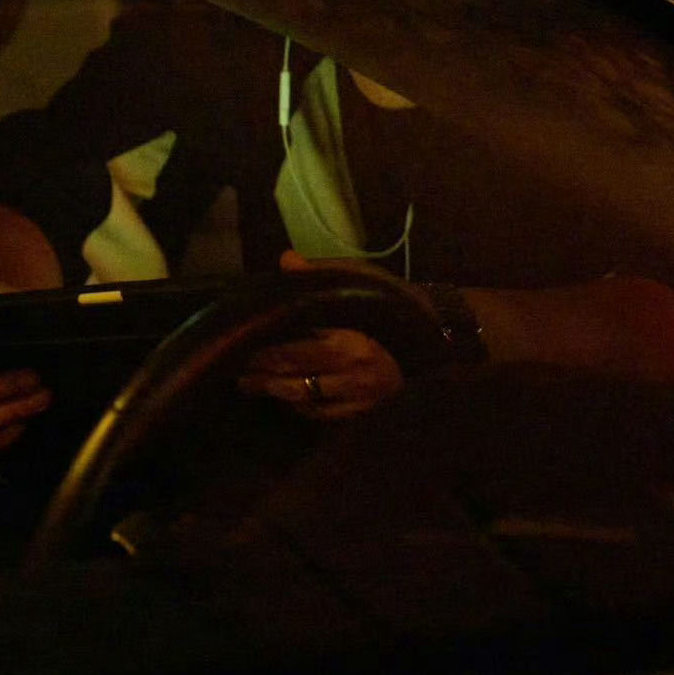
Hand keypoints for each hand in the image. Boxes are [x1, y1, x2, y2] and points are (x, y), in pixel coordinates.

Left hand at [234, 250, 417, 418]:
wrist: (439, 338)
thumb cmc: (395, 307)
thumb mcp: (363, 282)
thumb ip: (323, 274)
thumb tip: (287, 260)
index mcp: (348, 341)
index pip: (293, 347)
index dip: (263, 348)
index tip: (240, 342)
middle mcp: (350, 373)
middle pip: (293, 374)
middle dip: (260, 371)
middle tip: (234, 367)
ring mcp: (357, 397)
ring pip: (303, 398)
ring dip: (273, 390)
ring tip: (249, 384)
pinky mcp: (364, 413)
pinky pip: (323, 415)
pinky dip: (300, 406)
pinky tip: (285, 397)